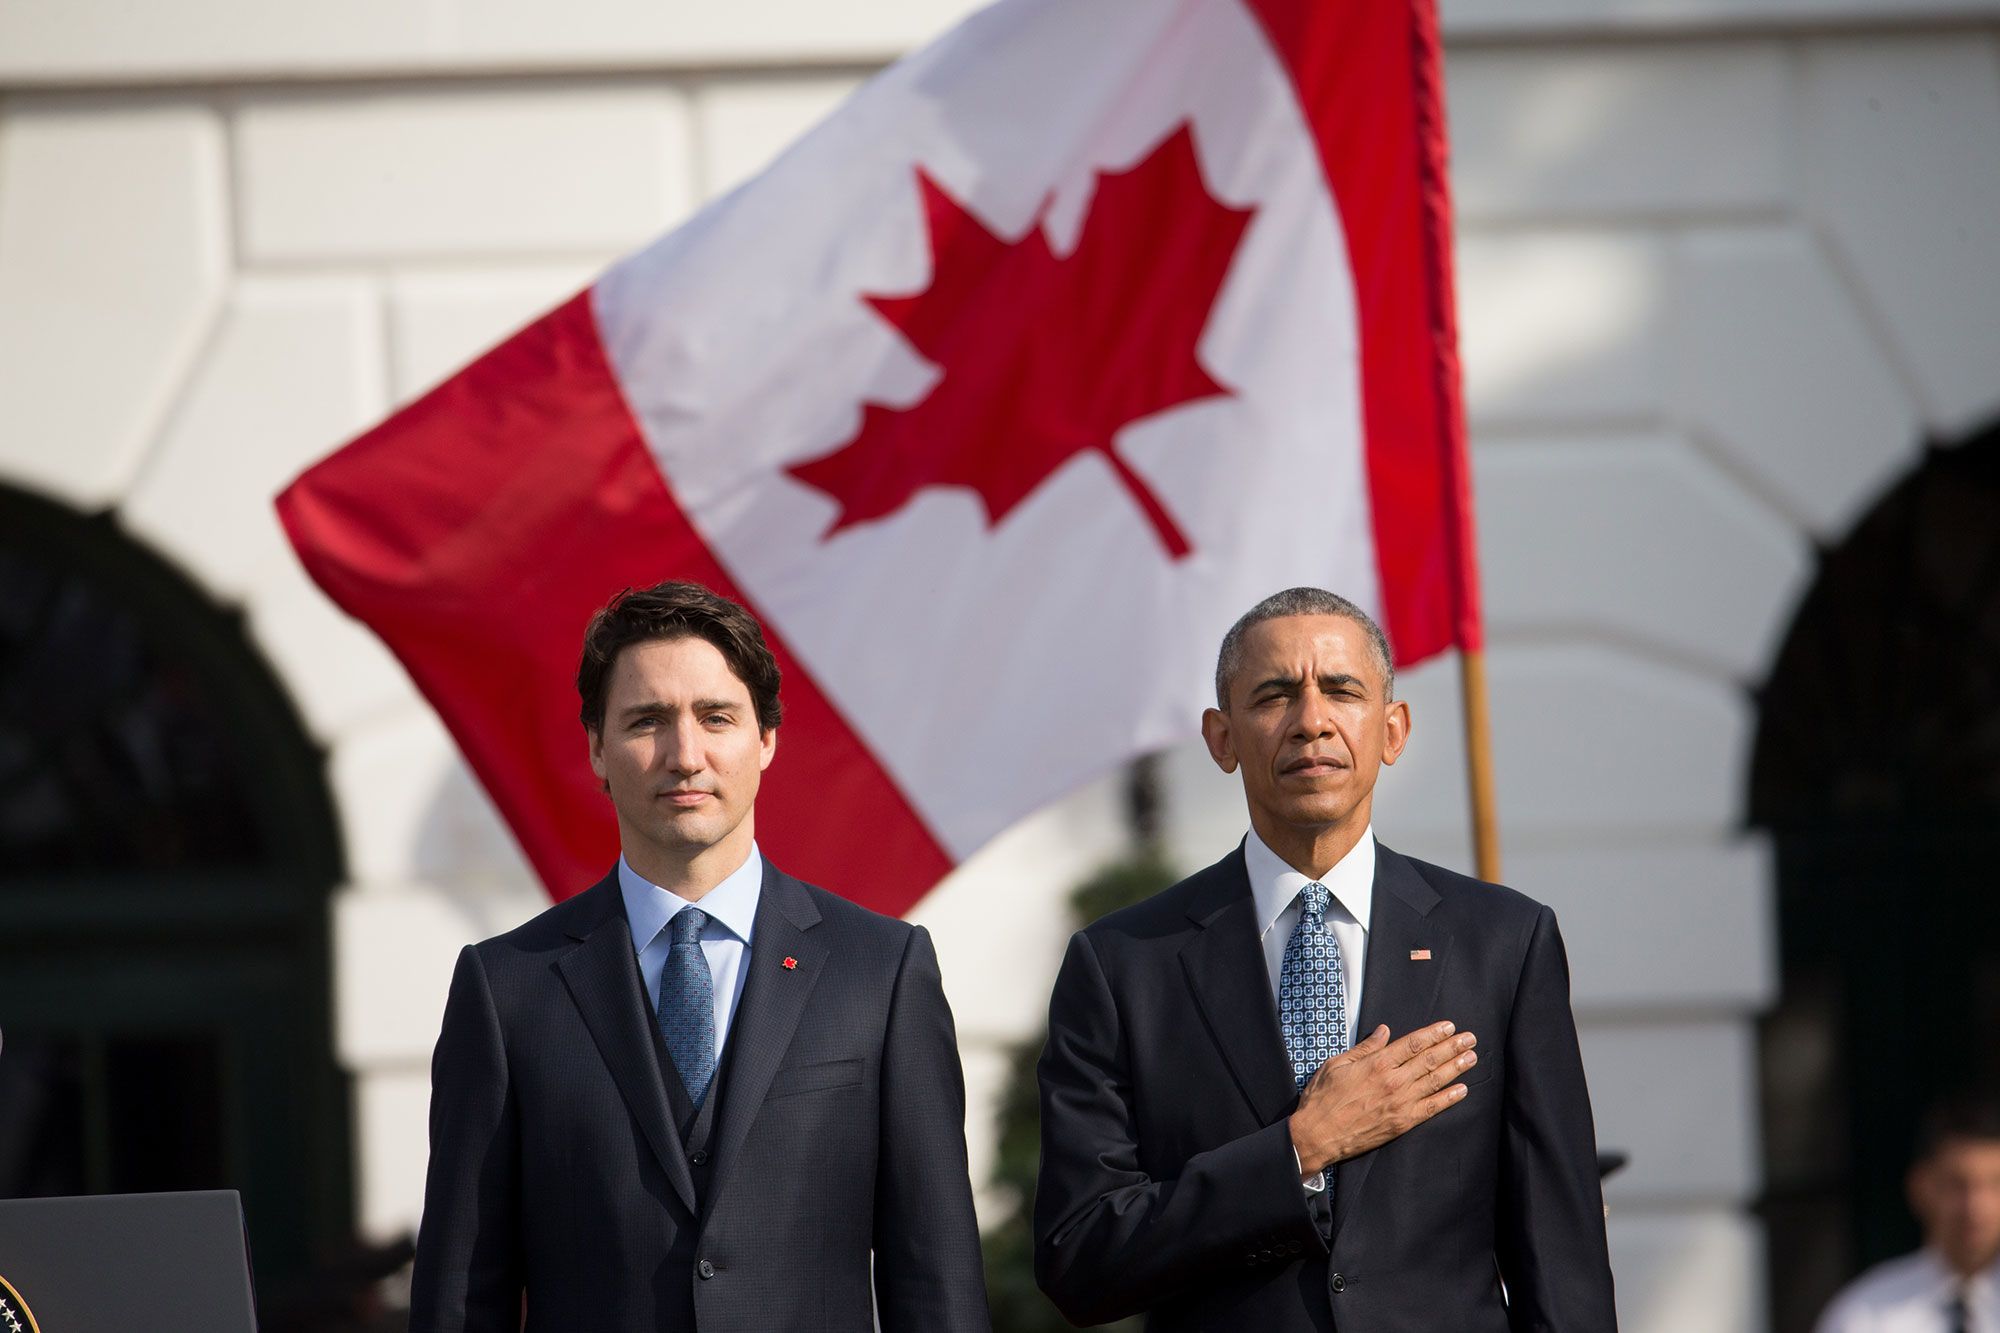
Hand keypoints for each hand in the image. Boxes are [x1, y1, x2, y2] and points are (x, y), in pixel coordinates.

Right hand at [1288, 1021, 1475, 1176]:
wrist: (1318, 1134)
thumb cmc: (1323, 1098)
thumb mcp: (1337, 1064)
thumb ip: (1365, 1048)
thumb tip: (1385, 1031)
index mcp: (1377, 1063)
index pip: (1413, 1043)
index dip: (1434, 1034)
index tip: (1449, 1027)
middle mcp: (1393, 1081)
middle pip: (1430, 1060)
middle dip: (1452, 1047)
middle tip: (1470, 1039)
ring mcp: (1400, 1103)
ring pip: (1435, 1081)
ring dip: (1456, 1068)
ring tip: (1471, 1058)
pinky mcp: (1402, 1123)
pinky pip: (1431, 1108)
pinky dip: (1448, 1099)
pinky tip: (1462, 1090)